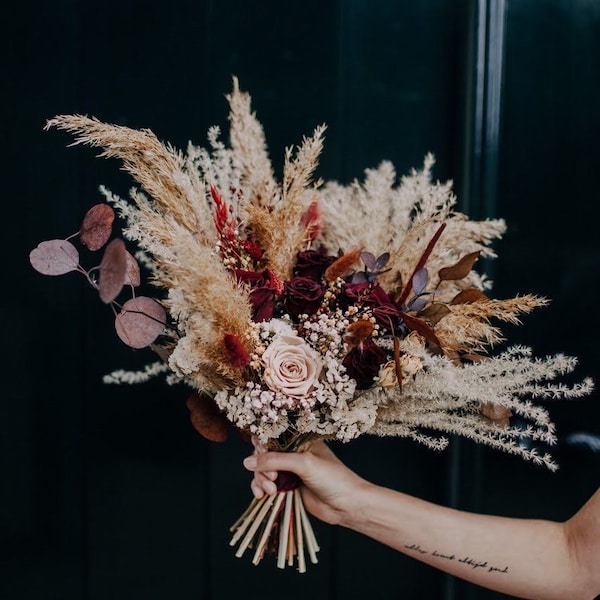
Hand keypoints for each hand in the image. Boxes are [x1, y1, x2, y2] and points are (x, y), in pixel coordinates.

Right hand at [243, 440, 369, 525]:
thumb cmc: (333, 478)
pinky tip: (262, 496)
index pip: (271, 437)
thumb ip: (275, 460)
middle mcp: (292, 454)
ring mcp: (289, 471)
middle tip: (272, 478)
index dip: (262, 447)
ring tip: (271, 490)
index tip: (261, 458)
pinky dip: (260, 489)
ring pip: (262, 471)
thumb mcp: (304, 463)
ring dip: (261, 480)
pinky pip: (266, 485)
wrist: (347, 505)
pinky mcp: (288, 487)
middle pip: (264, 455)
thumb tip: (247, 462)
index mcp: (299, 441)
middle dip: (262, 467)